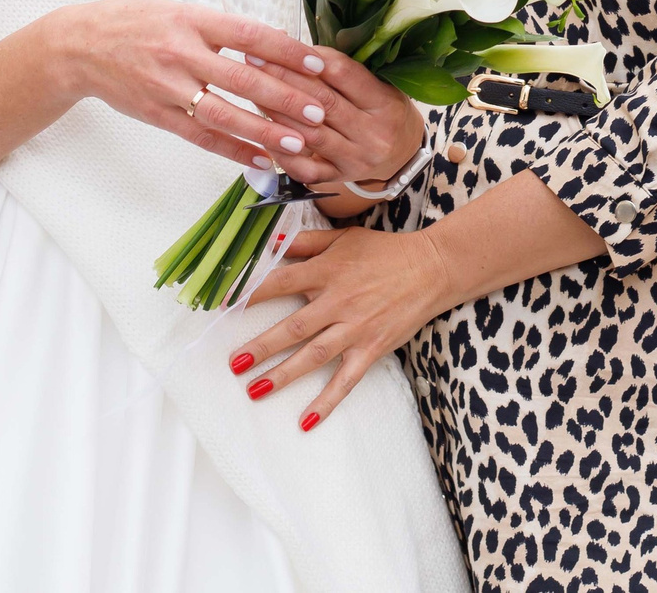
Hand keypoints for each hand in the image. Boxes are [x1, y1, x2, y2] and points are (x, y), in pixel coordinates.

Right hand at [42, 0, 425, 185]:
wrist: (79, 46)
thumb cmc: (135, 22)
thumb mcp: (178, 10)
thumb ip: (220, 28)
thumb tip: (270, 43)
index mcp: (193, 20)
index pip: (250, 35)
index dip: (287, 50)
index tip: (319, 63)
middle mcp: (182, 53)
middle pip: (242, 78)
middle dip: (284, 97)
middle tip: (319, 112)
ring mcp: (168, 87)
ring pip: (223, 114)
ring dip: (262, 131)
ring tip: (296, 144)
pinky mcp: (157, 113)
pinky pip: (199, 136)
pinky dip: (231, 149)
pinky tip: (258, 160)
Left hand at [226, 226, 455, 428]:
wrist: (431, 268)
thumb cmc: (385, 251)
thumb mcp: (344, 237)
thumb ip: (307, 241)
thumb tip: (272, 241)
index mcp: (327, 271)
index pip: (282, 282)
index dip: (252, 293)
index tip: (226, 306)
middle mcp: (338, 301)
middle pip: (293, 327)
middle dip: (262, 346)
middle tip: (234, 363)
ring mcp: (355, 328)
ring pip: (314, 356)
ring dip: (283, 374)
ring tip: (254, 390)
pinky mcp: (372, 348)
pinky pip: (347, 379)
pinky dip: (327, 400)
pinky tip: (307, 420)